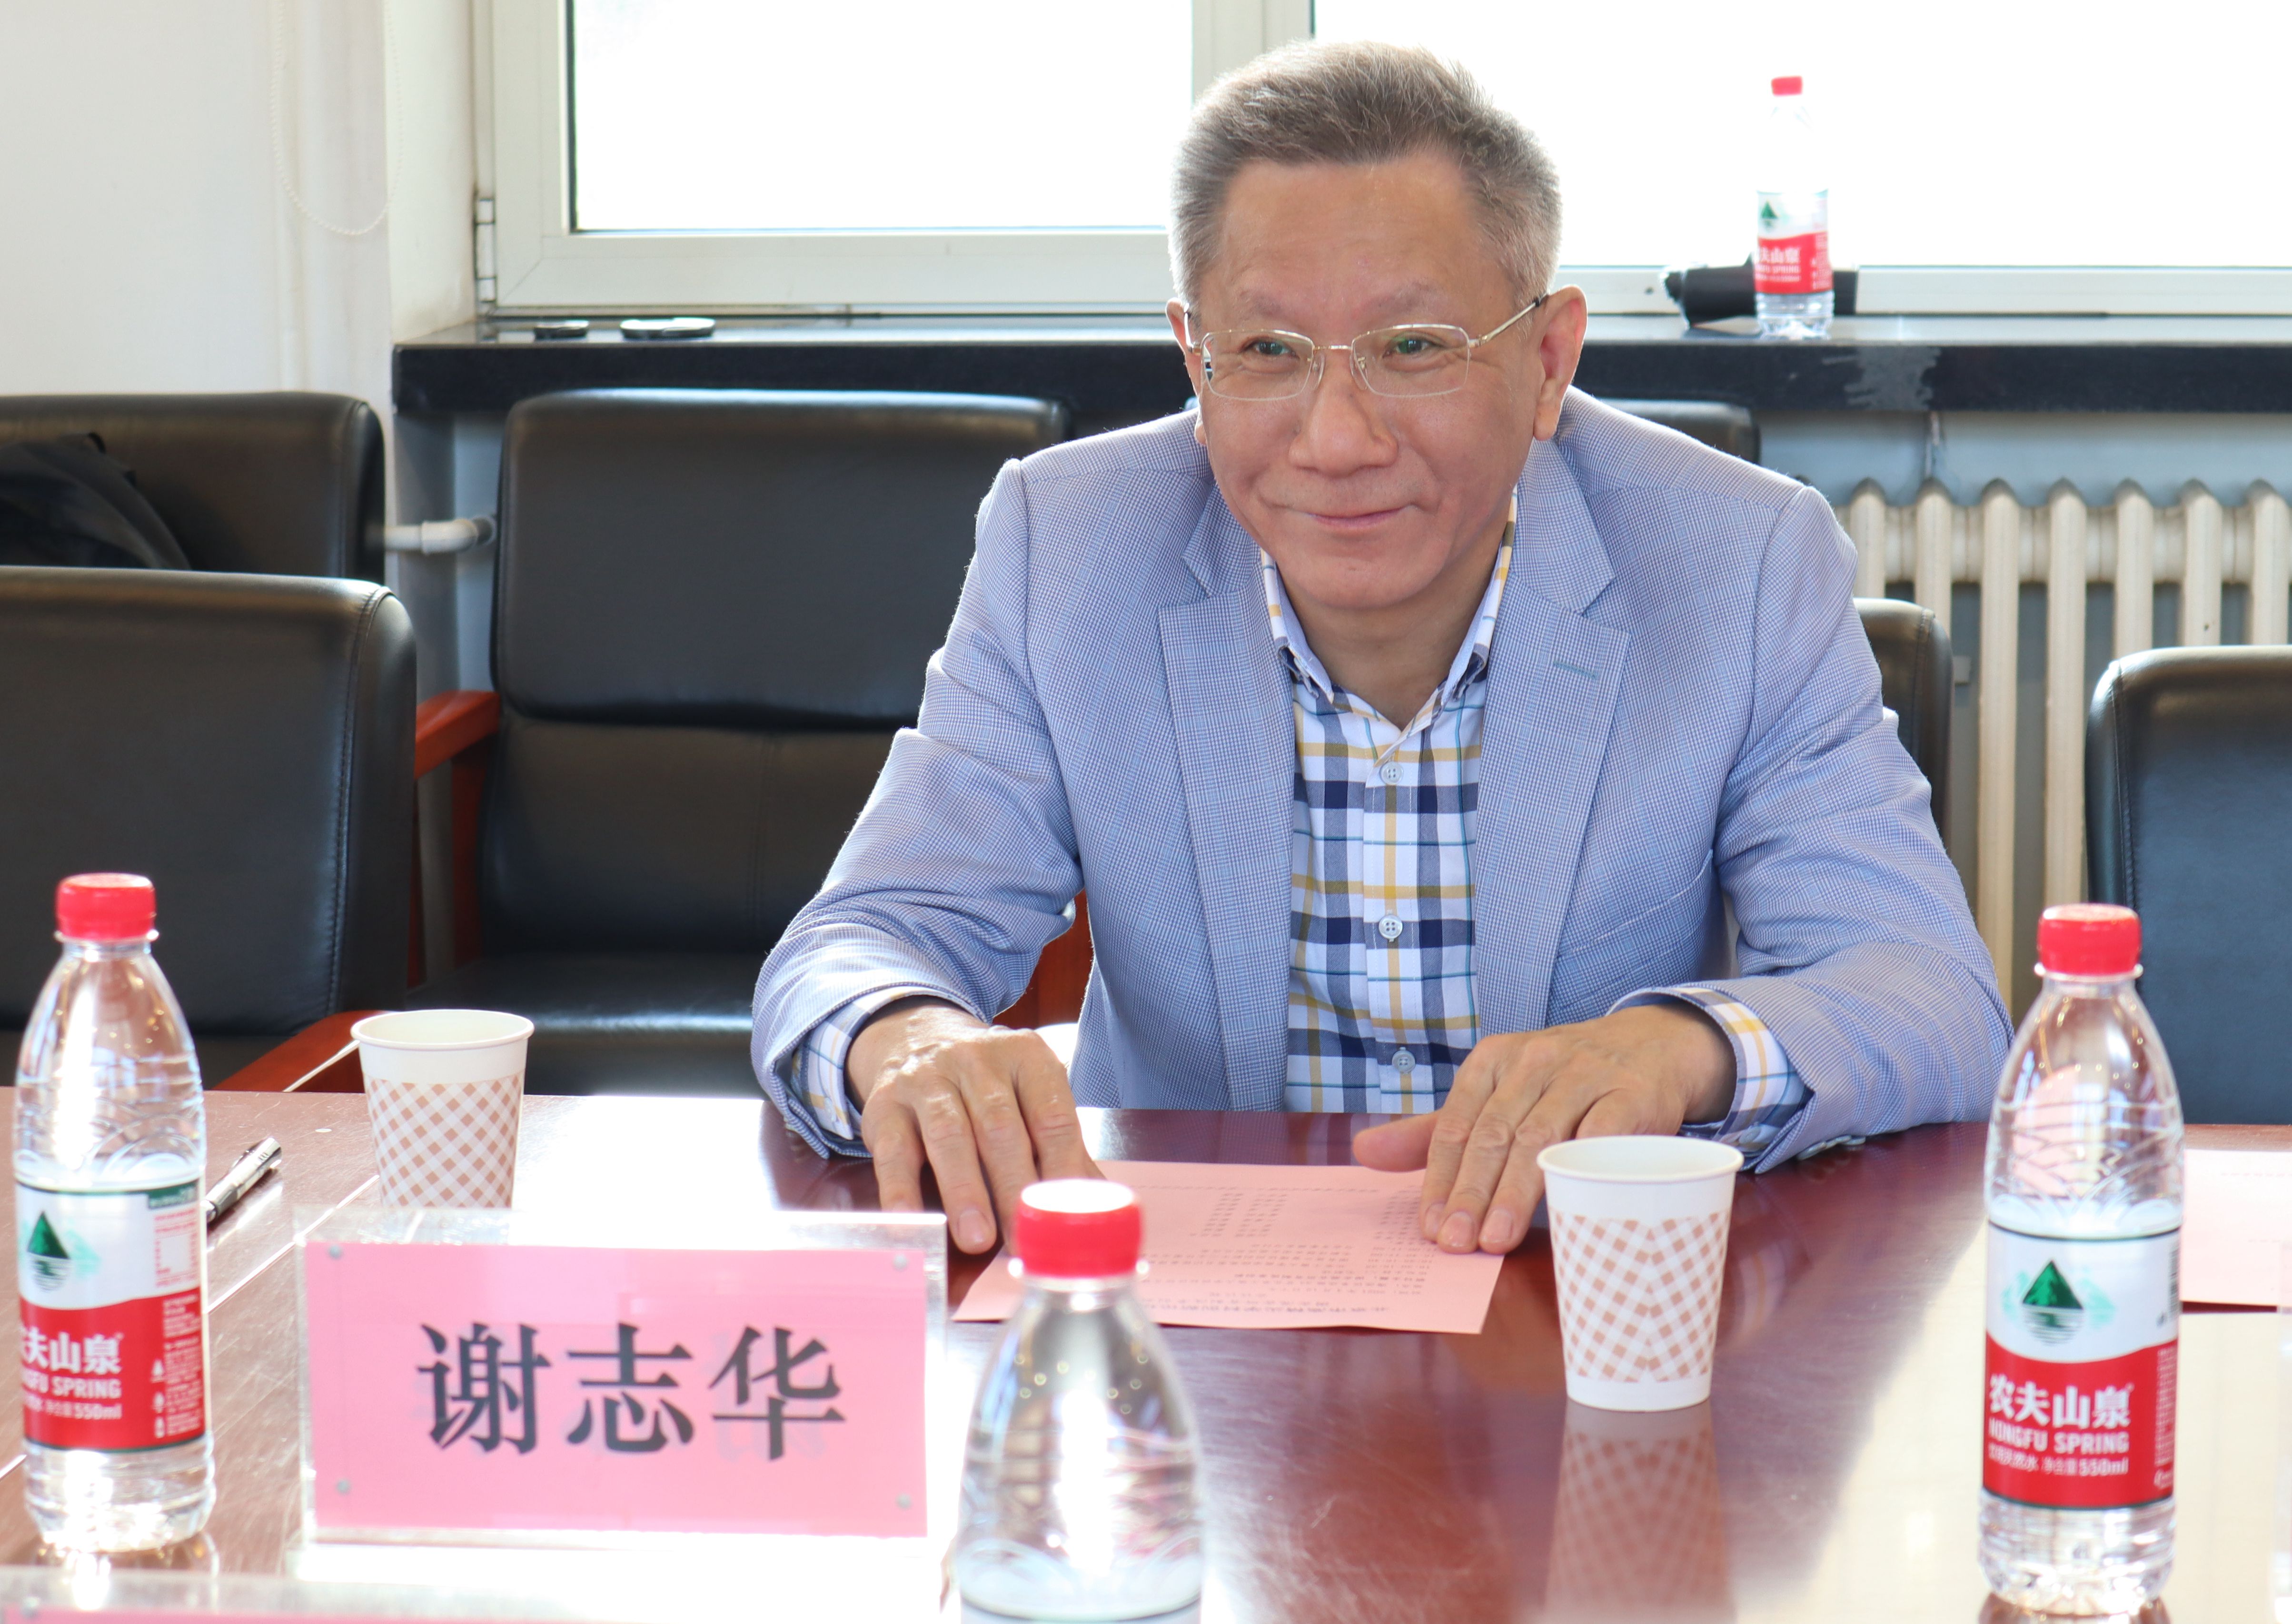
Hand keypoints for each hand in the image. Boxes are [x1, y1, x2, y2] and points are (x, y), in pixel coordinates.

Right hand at [848, 998, 1100, 1253]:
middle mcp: (976, 1061)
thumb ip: (1060, 1148)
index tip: (1065, 1216)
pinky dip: (901, 1190)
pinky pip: (892, 1151)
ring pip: (949, 1135)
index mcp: (1026, 1057)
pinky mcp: (885, 1105)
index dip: (1061, 1169)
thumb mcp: (1028, 1097)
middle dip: (1013, 1188)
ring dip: (964, 1191)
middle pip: (1000, 1128)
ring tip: (976, 1239)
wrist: (915, 1038)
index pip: (1051, 1116)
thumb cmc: (986, 1085)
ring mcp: (926, 1079)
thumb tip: (1096, 1206)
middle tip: (1023, 1239)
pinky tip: (911, 1221)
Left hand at [1350, 1003, 1734, 1254]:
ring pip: (1540, 1138)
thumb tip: (1364, 1152)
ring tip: (1495, 1238)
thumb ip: (1434, 1131)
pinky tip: (1563, 1204)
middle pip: (1493, 1134)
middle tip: (1456, 1242)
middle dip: (1470, 1192)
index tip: (1430, 1227)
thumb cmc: (1563, 1082)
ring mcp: (1584, 1075)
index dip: (1440, 1178)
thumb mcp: (1497, 1096)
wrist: (1653, 1046)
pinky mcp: (1631, 1095)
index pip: (1455, 1124)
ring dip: (1515, 1192)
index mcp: (1493, 1061)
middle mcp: (1534, 1061)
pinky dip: (1579, 1168)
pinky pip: (1601, 1135)